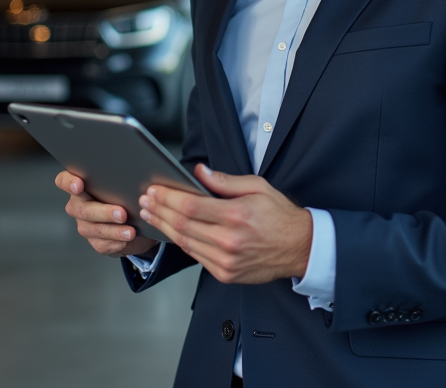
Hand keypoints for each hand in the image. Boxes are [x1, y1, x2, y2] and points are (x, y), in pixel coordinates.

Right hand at [55, 170, 158, 257]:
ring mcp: (85, 224)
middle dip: (103, 212)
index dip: (67, 182)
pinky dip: (116, 242)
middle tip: (122, 214)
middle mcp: (78, 205)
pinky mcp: (95, 241)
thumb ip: (122, 177)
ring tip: (130, 232)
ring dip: (113, 231)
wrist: (138, 220)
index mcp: (81, 185)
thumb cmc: (128, 194)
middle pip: (83, 209)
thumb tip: (138, 174)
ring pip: (92, 229)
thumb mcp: (125, 183)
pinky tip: (127, 240)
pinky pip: (102, 244)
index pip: (63, 181)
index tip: (79, 185)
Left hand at [139, 163, 311, 284]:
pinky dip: (181, 242)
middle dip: (159, 211)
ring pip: (185, 243)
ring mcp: (227, 261)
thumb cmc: (280, 216)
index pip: (191, 206)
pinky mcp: (226, 274)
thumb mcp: (258, 187)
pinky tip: (172, 231)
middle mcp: (230, 241)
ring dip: (165, 227)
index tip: (154, 190)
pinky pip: (196, 257)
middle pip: (182, 226)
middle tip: (145, 201)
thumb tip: (199, 171)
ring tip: (151, 214)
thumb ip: (226, 180)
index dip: (168, 198)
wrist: (300, 248)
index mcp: (237, 215)